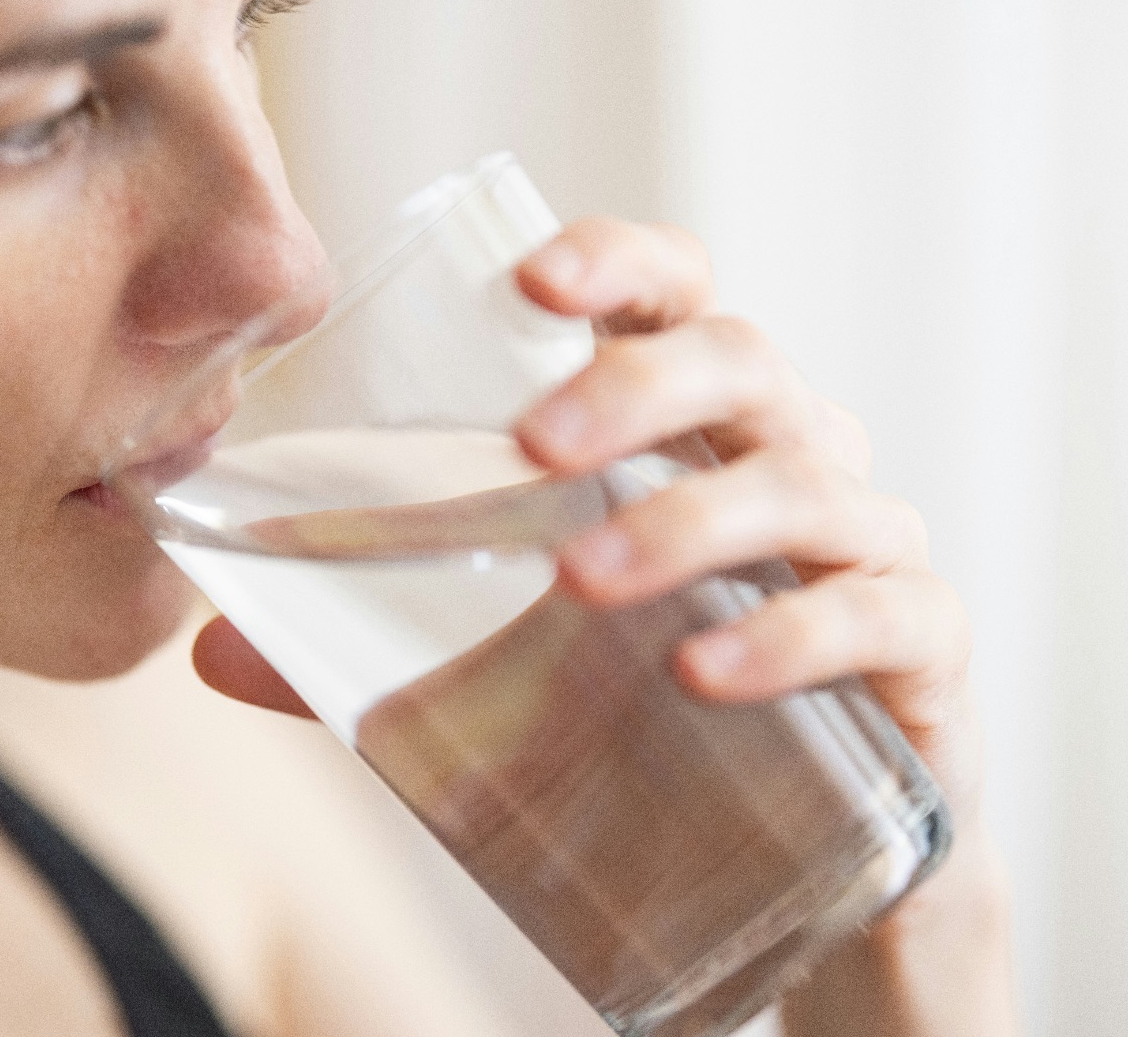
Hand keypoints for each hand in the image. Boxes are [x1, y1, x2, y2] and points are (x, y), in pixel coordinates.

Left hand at [191, 218, 1016, 1035]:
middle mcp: (786, 457)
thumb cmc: (643, 719)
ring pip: (803, 481)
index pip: (670, 298)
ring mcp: (864, 547)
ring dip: (689, 520)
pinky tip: (705, 675)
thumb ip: (365, 653)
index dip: (614, 264)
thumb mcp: (503, 673)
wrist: (804, 863)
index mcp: (687, 430)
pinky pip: (879, 615)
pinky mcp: (920, 652)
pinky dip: (792, 635)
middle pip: (740, 361)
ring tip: (584, 583)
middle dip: (637, 388)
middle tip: (535, 447)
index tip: (529, 281)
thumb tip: (208, 650)